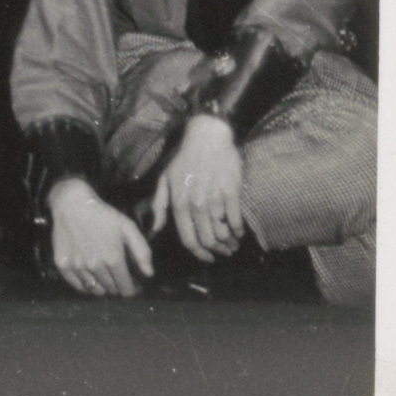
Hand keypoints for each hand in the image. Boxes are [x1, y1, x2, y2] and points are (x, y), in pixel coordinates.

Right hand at [45, 179, 152, 297]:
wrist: (72, 204)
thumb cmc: (103, 215)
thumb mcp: (128, 227)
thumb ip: (142, 251)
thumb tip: (149, 274)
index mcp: (113, 259)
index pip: (126, 288)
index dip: (132, 289)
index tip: (133, 285)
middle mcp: (95, 266)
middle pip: (111, 289)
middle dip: (117, 286)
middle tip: (117, 277)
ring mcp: (77, 266)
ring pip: (95, 289)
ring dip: (102, 287)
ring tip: (105, 278)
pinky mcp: (62, 265)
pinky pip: (77, 285)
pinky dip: (85, 286)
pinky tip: (90, 278)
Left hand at [155, 115, 249, 259]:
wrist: (207, 137)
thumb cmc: (183, 158)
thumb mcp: (164, 179)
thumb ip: (160, 206)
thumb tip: (155, 228)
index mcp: (178, 203)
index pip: (188, 239)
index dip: (198, 253)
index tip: (207, 258)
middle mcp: (195, 204)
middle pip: (207, 240)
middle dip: (216, 251)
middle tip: (222, 252)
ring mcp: (214, 199)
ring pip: (222, 233)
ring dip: (229, 244)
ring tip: (232, 245)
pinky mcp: (231, 192)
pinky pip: (236, 220)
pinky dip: (238, 231)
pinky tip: (239, 232)